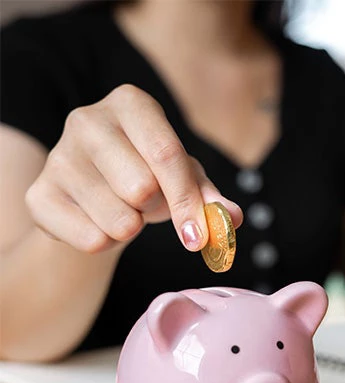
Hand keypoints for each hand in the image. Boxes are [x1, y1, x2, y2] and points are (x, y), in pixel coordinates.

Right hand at [24, 84, 241, 252]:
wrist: (95, 194)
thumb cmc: (150, 175)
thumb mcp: (186, 177)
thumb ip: (211, 196)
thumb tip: (232, 218)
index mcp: (131, 103)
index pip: (166, 154)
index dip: (186, 199)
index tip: (198, 236)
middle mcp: (87, 120)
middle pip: (141, 187)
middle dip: (157, 209)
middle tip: (150, 203)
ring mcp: (57, 155)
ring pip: (118, 219)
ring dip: (133, 228)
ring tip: (126, 210)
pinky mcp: (38, 194)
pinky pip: (90, 239)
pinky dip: (107, 243)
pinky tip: (101, 222)